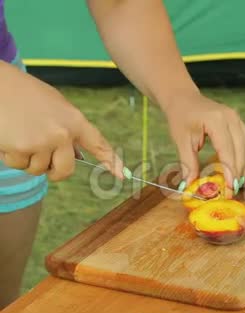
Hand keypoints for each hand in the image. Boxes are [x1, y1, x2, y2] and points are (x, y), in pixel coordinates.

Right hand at [0, 62, 124, 180]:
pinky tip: (8, 136)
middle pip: (66, 170)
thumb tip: (75, 154)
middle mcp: (63, 134)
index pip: (98, 144)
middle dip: (55, 172)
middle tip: (45, 163)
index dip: (111, 161)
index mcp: (75, 120)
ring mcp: (43, 143)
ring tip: (20, 135)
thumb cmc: (24, 93)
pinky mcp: (22, 149)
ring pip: (38, 169)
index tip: (122, 175)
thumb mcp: (55, 106)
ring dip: (28, 159)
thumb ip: (68, 129)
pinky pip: (19, 165)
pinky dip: (12, 156)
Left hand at [163, 91, 244, 191]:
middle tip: (232, 190)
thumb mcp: (181, 140)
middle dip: (238, 173)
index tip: (230, 188)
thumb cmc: (181, 117)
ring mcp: (239, 120)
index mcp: (216, 120)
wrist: (185, 100)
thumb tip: (190, 186)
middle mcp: (232, 118)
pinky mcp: (242, 124)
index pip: (228, 150)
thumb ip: (188, 163)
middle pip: (242, 150)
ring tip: (237, 182)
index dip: (230, 170)